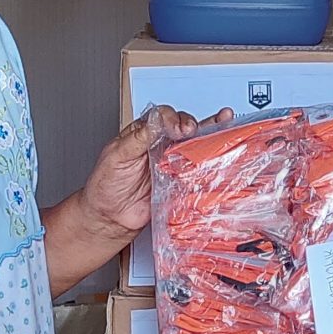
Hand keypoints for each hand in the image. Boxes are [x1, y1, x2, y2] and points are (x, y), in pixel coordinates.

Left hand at [72, 105, 227, 243]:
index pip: (163, 117)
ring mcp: (173, 164)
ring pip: (197, 145)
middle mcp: (161, 146)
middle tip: (198, 129)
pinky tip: (223, 152)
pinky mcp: (181, 182)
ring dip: (213, 133)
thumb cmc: (106, 184)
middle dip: (198, 123)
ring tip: (226, 122)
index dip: (172, 118)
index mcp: (145, 133)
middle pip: (186, 127)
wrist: (109, 217)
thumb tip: (157, 121)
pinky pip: (199, 171)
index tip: (175, 128)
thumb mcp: (116, 155)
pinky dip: (212, 162)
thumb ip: (137, 137)